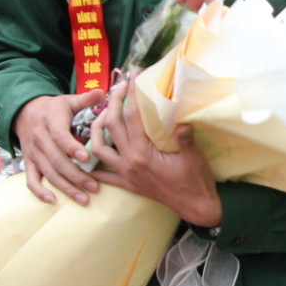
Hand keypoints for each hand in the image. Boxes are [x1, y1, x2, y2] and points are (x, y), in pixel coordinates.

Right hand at [15, 91, 101, 203]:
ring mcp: (33, 153)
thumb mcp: (67, 100)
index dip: (72, 147)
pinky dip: (39, 191)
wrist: (24, 112)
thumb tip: (103, 92)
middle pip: (57, 160)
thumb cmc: (53, 109)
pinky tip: (53, 201)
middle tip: (95, 187)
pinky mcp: (29, 162)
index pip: (60, 136)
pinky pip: (31, 179)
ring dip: (65, 187)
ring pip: (48, 173)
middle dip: (76, 176)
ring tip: (84, 199)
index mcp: (51, 122)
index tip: (86, 157)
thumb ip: (85, 99)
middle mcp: (40, 139)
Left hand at [88, 77, 221, 227]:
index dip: (132, 95)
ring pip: (98, 148)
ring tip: (102, 115)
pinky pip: (104, 175)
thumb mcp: (193, 156)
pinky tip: (89, 156)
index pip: (133, 117)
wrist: (196, 207)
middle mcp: (129, 162)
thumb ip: (184, 137)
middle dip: (112, 103)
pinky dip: (94, 165)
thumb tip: (181, 117)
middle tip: (119, 87)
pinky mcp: (128, 184)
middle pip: (112, 127)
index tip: (132, 77)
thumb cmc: (196, 181)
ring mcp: (126, 174)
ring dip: (96, 130)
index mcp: (143, 153)